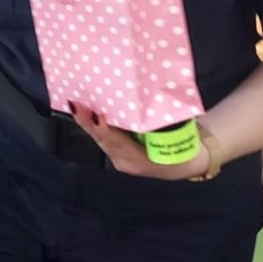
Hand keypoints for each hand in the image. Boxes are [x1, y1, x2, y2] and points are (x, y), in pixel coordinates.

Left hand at [68, 102, 208, 180]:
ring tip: (76, 102)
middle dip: (88, 122)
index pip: (119, 144)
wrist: (186, 163)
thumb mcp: (179, 136)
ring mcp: (119, 159)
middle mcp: (126, 162)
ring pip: (100, 139)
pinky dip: (94, 123)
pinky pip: (103, 137)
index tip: (98, 116)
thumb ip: (162, 121)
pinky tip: (85, 108)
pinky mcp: (116, 152)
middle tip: (76, 103)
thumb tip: (150, 98)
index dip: (107, 130)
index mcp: (141, 161)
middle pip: (103, 141)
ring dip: (87, 121)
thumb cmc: (185, 148)